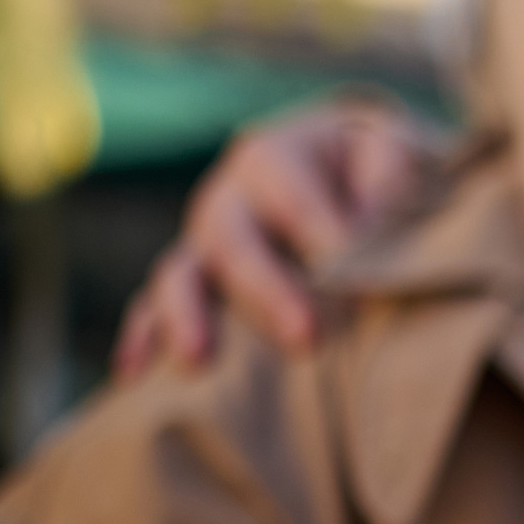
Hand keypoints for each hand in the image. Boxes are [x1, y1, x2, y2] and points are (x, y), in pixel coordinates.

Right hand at [114, 102, 440, 375]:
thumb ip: (388, 175)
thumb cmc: (370, 165)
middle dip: (266, 291)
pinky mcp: (193, 278)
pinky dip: (144, 335)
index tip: (356, 282)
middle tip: (306, 336)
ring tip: (198, 361)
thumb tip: (372, 223)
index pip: (297, 201)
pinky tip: (135, 374)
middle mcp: (228, 198)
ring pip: (180, 274)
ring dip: (186, 317)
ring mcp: (203, 240)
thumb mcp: (388, 149)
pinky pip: (154, 304)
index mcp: (275, 158)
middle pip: (234, 242)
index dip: (325, 241)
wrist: (339, 165)